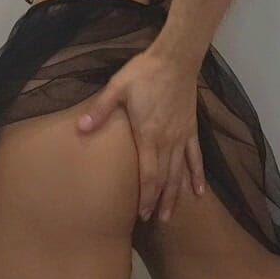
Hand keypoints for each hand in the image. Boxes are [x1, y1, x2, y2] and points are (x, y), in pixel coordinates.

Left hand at [76, 47, 205, 222]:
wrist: (175, 59)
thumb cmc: (144, 73)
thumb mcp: (117, 88)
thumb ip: (100, 110)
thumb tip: (80, 129)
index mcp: (148, 134)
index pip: (149, 174)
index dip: (145, 196)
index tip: (141, 213)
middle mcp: (167, 140)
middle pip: (165, 178)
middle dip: (158, 200)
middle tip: (153, 219)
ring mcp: (182, 136)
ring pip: (180, 172)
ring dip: (175, 194)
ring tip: (170, 214)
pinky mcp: (191, 128)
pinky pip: (196, 157)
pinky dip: (198, 175)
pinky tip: (199, 191)